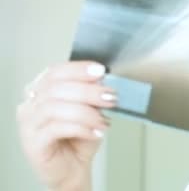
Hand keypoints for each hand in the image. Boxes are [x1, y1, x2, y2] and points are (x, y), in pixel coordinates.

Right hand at [16, 61, 116, 190]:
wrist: (73, 168)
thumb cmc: (79, 138)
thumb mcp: (90, 111)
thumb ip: (92, 95)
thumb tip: (102, 82)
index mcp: (42, 91)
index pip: (55, 71)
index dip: (78, 69)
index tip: (100, 71)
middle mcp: (30, 105)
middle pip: (56, 88)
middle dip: (88, 90)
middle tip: (110, 96)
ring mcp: (28, 124)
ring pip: (54, 107)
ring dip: (86, 111)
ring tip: (104, 120)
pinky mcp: (33, 143)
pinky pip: (56, 128)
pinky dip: (81, 128)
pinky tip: (96, 132)